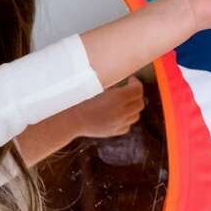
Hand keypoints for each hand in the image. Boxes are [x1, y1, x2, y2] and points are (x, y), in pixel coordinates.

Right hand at [16, 78, 145, 162]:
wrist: (70, 120)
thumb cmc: (79, 100)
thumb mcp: (96, 87)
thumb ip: (111, 84)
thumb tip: (119, 79)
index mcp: (118, 97)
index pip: (138, 89)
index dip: (136, 83)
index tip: (130, 80)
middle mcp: (122, 111)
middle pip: (140, 103)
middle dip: (136, 95)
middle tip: (128, 90)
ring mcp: (119, 123)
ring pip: (136, 116)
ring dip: (132, 108)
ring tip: (123, 103)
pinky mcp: (113, 132)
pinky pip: (127, 126)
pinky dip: (125, 120)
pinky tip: (117, 115)